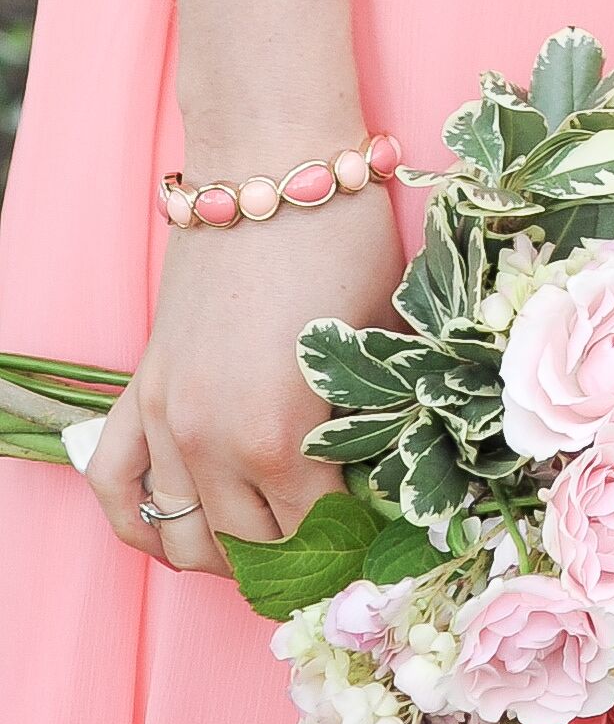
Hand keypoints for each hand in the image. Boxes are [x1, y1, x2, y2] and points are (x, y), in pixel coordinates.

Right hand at [85, 181, 402, 580]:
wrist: (272, 161)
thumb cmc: (345, 238)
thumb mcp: (378, 339)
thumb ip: (375, 422)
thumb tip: (388, 483)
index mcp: (282, 437)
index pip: (317, 540)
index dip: (354, 550)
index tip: (378, 549)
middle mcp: (212, 443)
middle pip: (249, 551)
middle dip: (297, 562)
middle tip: (335, 549)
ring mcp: (166, 419)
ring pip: (182, 538)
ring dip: (226, 556)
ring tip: (272, 544)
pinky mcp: (140, 390)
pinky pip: (114, 489)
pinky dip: (142, 524)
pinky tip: (182, 529)